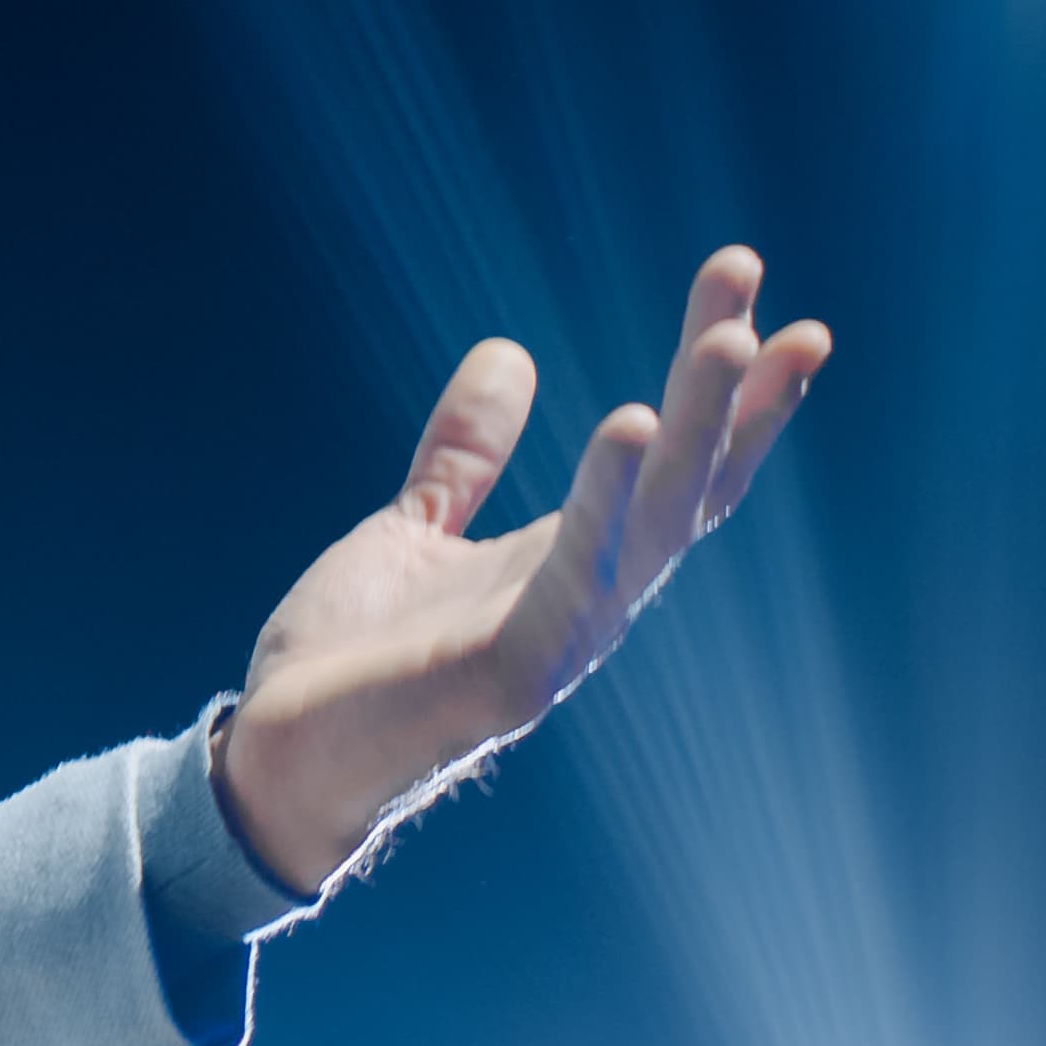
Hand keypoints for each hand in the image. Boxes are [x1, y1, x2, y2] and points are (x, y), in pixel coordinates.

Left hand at [216, 247, 829, 894]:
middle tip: (765, 294)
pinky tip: (634, 427)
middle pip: (688, 483)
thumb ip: (464, 456)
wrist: (280, 758)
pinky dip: (610, 504)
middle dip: (732, 392)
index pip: (671, 462)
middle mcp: (588, 598)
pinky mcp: (513, 668)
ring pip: (656, 522)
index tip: (745, 288)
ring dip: (699, 430)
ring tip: (727, 338)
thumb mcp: (411, 530)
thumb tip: (510, 355)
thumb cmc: (355, 659)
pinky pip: (578, 574)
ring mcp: (561, 637)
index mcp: (570, 563)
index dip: (717, 385)